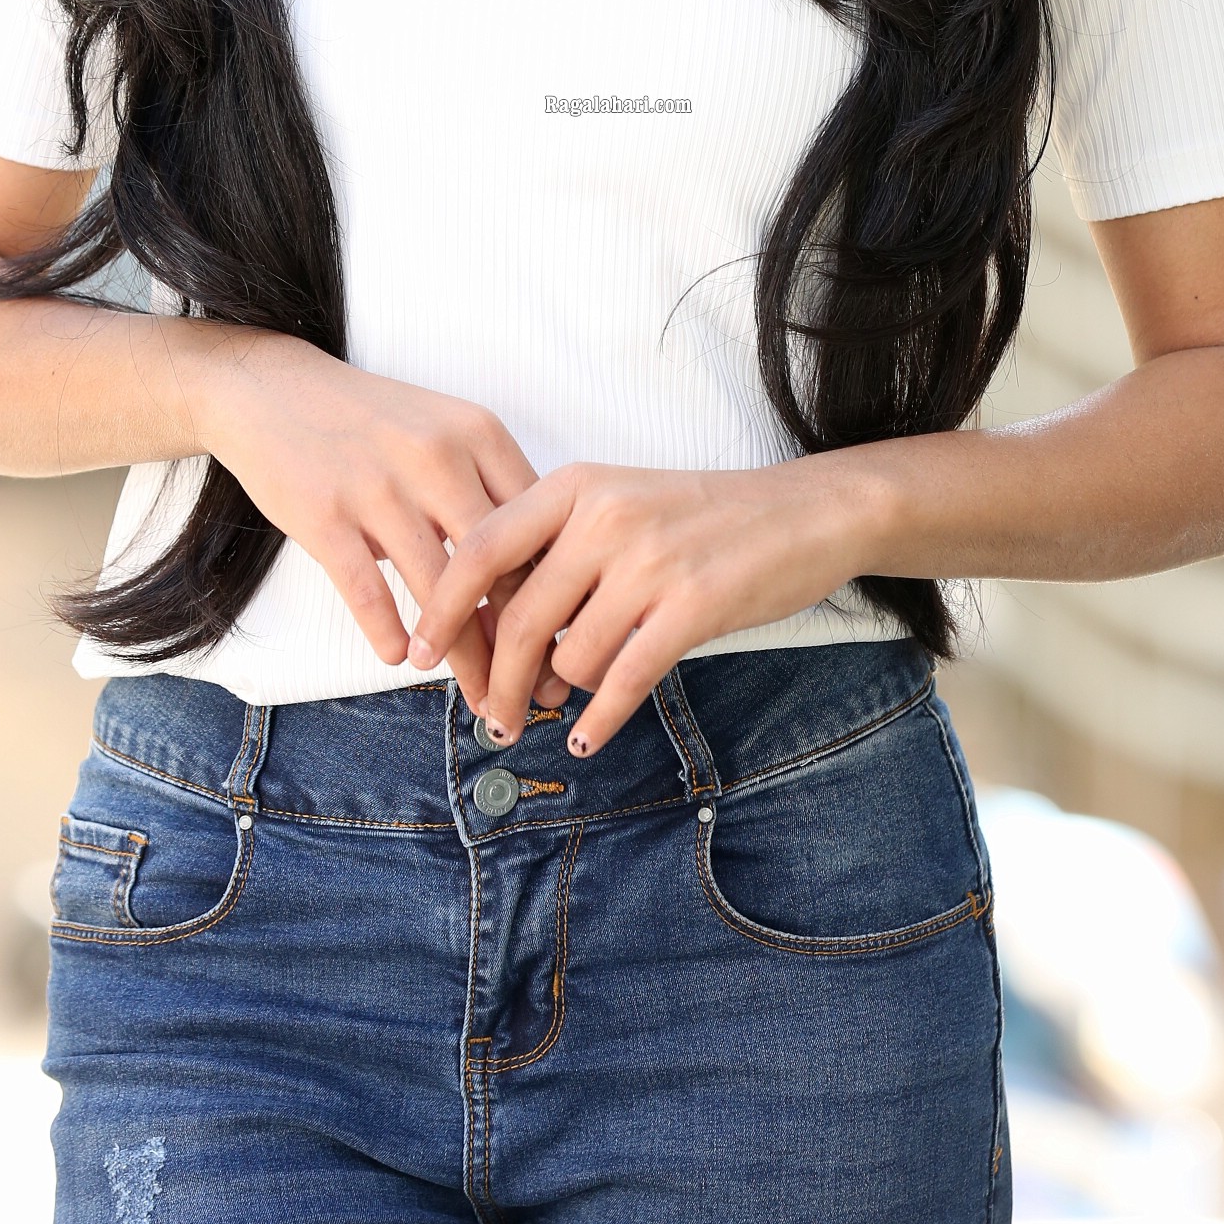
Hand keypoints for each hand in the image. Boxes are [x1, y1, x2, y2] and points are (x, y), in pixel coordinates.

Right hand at [202, 336, 572, 707]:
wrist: (274, 389)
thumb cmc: (372, 422)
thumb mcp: (445, 430)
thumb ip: (487, 490)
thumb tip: (536, 579)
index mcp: (478, 434)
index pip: (537, 525)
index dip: (557, 591)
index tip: (569, 641)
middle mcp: (436, 456)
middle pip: (497, 566)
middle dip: (522, 641)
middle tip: (537, 691)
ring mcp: (378, 486)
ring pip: (438, 590)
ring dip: (463, 654)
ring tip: (481, 695)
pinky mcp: (324, 514)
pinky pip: (367, 590)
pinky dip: (389, 632)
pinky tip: (403, 657)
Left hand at [403, 456, 878, 754]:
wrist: (804, 512)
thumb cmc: (702, 516)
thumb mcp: (619, 503)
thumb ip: (558, 550)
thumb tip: (498, 631)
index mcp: (577, 486)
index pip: (482, 548)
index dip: (442, 606)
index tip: (419, 651)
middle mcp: (605, 517)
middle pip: (519, 619)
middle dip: (498, 681)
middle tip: (491, 716)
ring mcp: (650, 562)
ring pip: (571, 656)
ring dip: (560, 694)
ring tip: (561, 706)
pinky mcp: (692, 607)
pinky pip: (624, 680)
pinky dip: (600, 719)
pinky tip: (588, 737)